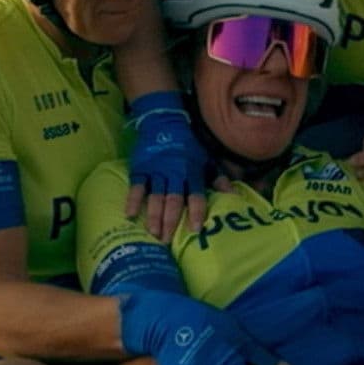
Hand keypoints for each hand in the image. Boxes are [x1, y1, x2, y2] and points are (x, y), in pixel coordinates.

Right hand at [124, 91, 209, 239]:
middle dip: (171, 220)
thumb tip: (233, 196)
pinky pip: (136, 186)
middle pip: (174, 200)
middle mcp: (175, 174)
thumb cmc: (189, 147)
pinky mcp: (141, 169)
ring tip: (153, 233)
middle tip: (168, 241)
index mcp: (192, 173)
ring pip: (156, 196)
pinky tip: (130, 215)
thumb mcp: (206, 160)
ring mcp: (156, 171)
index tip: (196, 229)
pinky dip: (133, 200)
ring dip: (154, 215)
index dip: (196, 212)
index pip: (196, 195)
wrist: (164, 123)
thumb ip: (218, 179)